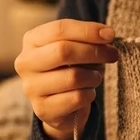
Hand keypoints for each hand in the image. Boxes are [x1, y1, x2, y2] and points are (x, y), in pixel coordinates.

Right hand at [14, 19, 119, 139]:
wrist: (60, 104)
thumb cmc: (70, 67)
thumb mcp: (76, 47)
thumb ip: (88, 38)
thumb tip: (107, 35)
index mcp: (32, 40)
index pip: (60, 29)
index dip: (88, 30)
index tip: (110, 34)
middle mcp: (25, 63)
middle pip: (63, 51)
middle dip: (94, 52)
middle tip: (113, 55)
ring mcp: (31, 88)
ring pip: (73, 77)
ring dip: (94, 76)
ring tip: (95, 77)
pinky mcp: (42, 109)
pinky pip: (77, 98)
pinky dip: (90, 94)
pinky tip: (88, 93)